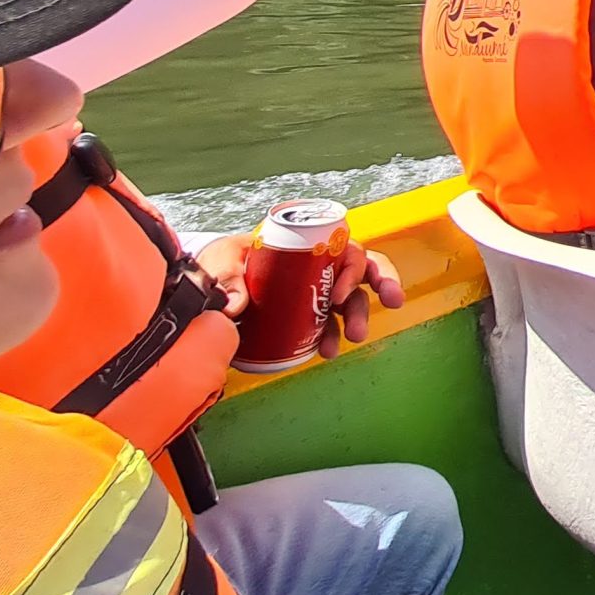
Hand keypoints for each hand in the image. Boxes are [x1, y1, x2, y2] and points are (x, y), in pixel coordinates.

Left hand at [198, 234, 404, 359]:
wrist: (205, 288)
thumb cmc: (221, 263)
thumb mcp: (222, 260)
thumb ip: (226, 279)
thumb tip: (234, 307)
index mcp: (305, 244)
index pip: (344, 246)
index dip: (354, 266)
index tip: (341, 293)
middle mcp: (318, 264)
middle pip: (361, 267)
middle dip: (380, 284)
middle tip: (388, 302)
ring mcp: (314, 290)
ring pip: (352, 297)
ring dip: (359, 315)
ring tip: (353, 338)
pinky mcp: (306, 314)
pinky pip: (330, 323)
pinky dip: (332, 336)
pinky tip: (326, 351)